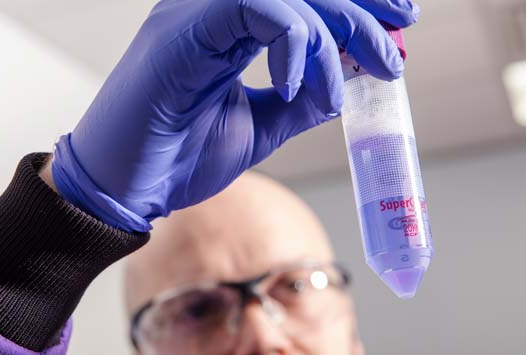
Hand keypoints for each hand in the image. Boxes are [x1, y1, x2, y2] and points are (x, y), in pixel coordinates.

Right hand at [51, 0, 418, 231]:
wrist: (125, 190)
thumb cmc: (179, 158)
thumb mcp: (260, 128)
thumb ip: (301, 101)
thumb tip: (347, 83)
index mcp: (229, 29)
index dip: (354, 6)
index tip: (399, 27)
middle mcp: (212, 11)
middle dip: (358, 11)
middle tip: (394, 49)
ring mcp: (195, 14)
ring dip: (333, 30)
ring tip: (356, 76)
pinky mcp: (182, 31)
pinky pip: (254, 8)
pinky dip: (292, 42)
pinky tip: (296, 85)